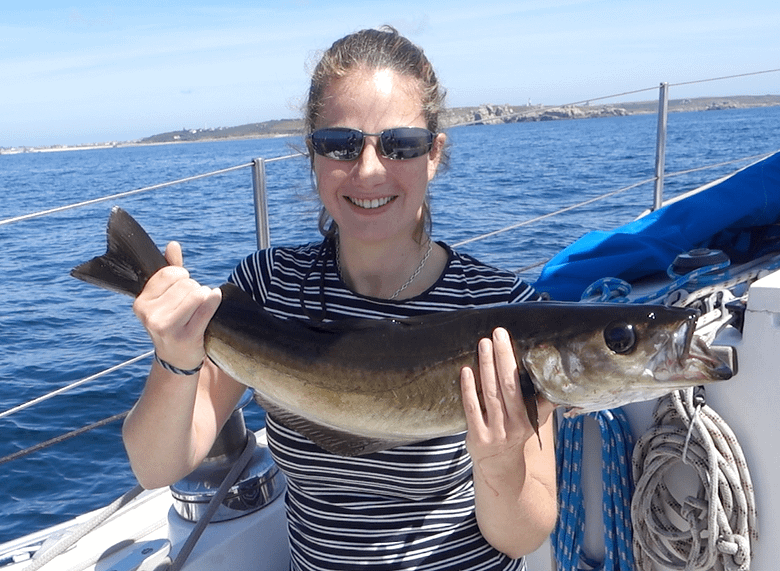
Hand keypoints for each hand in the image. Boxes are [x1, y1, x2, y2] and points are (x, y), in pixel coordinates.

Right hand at [133, 241, 221, 370]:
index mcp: (142, 302)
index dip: (182, 277)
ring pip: (198, 293)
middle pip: (186, 283)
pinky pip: (207, 307)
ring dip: (205, 297)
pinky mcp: (186, 336)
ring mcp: (166, 327)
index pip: (170, 273)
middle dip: (194, 289)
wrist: (176, 358)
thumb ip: (170, 270)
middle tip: (191, 306)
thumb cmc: (173, 322)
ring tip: (198, 310)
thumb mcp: (166, 298)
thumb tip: (173, 245)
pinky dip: (214, 301)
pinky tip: (214, 302)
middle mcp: (149, 315)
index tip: (181, 289)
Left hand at [461, 327, 554, 467]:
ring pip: (490, 393)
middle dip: (503, 357)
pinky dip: (468, 388)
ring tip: (484, 343)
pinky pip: (472, 408)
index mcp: (529, 417)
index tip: (518, 341)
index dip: (520, 364)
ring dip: (487, 366)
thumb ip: (543, 401)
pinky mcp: (477, 436)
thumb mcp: (535, 420)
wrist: (501, 468)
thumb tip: (557, 375)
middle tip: (498, 333)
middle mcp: (514, 423)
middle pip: (508, 384)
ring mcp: (495, 430)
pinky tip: (466, 370)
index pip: (525, 385)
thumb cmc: (517, 434)